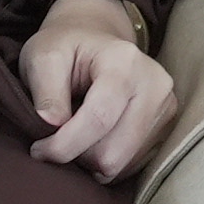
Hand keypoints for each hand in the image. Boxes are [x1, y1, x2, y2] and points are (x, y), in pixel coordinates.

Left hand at [19, 0, 177, 179]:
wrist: (96, 38)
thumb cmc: (66, 48)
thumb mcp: (43, 57)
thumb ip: (46, 91)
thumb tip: (51, 127)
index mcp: (125, 61)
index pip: (99, 119)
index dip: (63, 145)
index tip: (38, 149)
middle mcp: (155, 84)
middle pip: (112, 152)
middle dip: (77, 155)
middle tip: (56, 140)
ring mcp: (165, 107)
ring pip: (121, 164)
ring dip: (90, 160)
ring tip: (77, 134)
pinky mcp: (165, 127)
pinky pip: (130, 166)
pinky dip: (106, 161)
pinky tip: (95, 138)